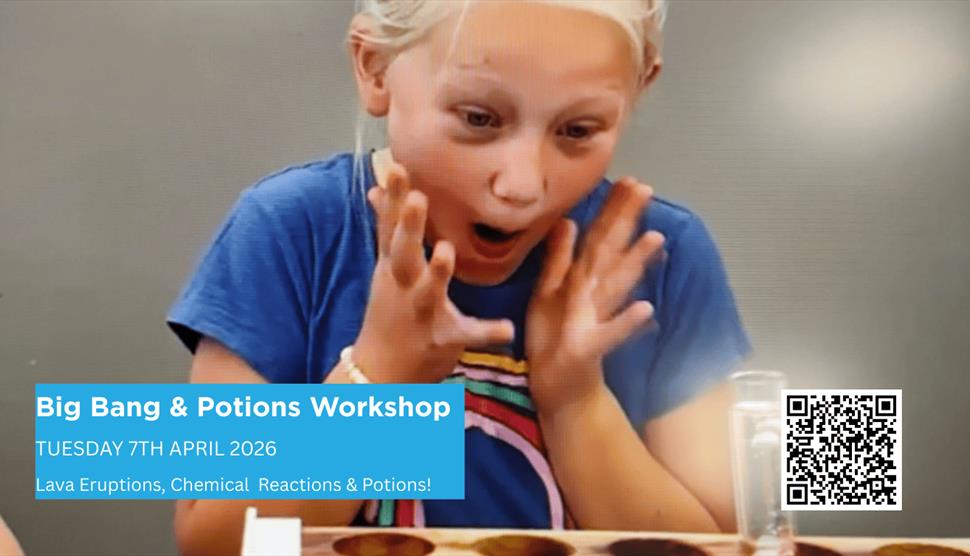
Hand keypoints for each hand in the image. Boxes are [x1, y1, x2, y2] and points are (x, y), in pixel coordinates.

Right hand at [352, 162, 514, 382]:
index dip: (393, 197)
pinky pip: (466, 335)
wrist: (378, 374)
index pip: (391, 226)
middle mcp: (403, 287)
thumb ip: (388, 229)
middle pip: (402, 252)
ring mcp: (420, 313)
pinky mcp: (440, 340)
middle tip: (417, 197)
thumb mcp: (384, 268)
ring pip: (428, 292)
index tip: (397, 165)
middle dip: (409, 226)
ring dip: (436, 273)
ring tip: (448, 251)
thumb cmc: (388, 312)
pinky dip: (486, 332)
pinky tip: (507, 328)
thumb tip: (379, 188)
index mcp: (393, 267)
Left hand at [526, 177, 665, 411]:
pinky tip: (647, 310)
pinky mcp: (590, 348)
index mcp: (582, 281)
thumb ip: (559, 258)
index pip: (598, 238)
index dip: (611, 210)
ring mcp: (595, 320)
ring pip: (616, 286)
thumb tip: (568, 221)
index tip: (628, 179)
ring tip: (657, 238)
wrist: (558, 386)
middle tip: (646, 189)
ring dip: (636, 263)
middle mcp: (594, 296)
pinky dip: (627, 323)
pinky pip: (609, 334)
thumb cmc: (553, 338)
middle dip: (626, 221)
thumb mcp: (548, 292)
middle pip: (610, 252)